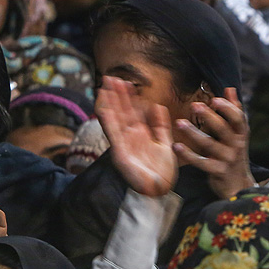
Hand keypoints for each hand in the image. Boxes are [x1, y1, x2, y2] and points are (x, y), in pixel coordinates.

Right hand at [97, 76, 177, 197]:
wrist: (159, 191)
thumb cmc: (162, 171)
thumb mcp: (165, 143)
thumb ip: (160, 125)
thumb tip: (156, 106)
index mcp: (140, 135)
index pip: (132, 112)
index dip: (128, 97)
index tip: (125, 82)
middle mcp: (130, 137)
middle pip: (121, 112)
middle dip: (116, 95)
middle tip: (110, 77)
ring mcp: (123, 144)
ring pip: (115, 119)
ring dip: (109, 103)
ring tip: (104, 86)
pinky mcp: (120, 153)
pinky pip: (113, 134)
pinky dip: (107, 120)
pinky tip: (103, 107)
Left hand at [173, 88, 255, 199]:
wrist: (238, 184)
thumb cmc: (234, 152)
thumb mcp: (238, 133)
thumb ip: (234, 110)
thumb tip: (230, 88)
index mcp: (242, 133)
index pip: (238, 118)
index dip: (227, 108)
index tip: (215, 99)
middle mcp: (237, 145)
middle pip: (223, 129)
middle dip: (209, 117)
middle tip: (194, 106)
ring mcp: (227, 158)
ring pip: (209, 144)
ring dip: (193, 133)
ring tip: (179, 123)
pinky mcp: (217, 171)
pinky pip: (201, 161)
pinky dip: (188, 154)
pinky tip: (176, 146)